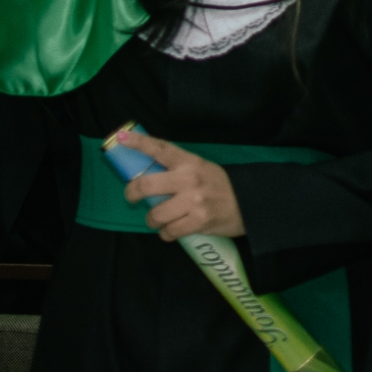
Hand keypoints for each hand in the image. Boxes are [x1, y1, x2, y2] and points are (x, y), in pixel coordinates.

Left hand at [116, 130, 245, 241]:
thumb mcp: (201, 168)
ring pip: (155, 215)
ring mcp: (194, 201)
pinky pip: (168, 232)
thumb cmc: (220, 186)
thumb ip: (178, 170)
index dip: (139, 143)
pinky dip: (166, 233)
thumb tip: (147, 178)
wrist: (250, 204)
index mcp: (190, 162)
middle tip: (132, 198)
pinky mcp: (198, 221)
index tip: (121, 137)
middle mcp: (189, 179)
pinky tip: (172, 229)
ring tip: (160, 219)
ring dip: (153, 220)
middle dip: (132, 194)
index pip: (161, 149)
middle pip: (146, 186)